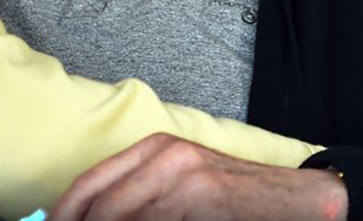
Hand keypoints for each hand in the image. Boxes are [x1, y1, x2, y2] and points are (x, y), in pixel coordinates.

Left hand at [48, 133, 347, 220]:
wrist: (297, 201)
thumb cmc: (233, 200)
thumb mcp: (180, 187)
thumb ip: (140, 199)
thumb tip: (93, 217)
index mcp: (153, 149)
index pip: (91, 182)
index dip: (65, 212)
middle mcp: (164, 157)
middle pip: (101, 204)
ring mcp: (185, 179)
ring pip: (125, 218)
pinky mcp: (205, 200)